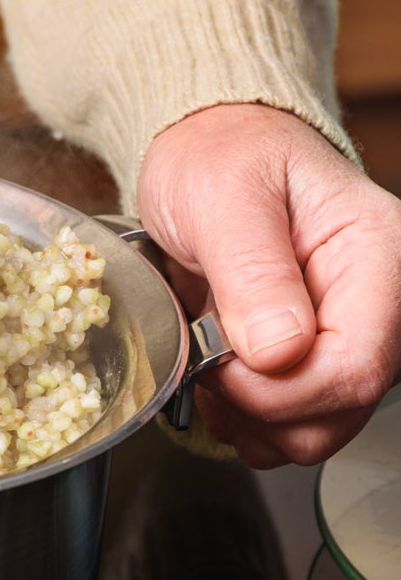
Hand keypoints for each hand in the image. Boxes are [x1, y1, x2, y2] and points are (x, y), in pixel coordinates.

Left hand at [137, 103, 400, 466]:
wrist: (208, 149)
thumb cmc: (222, 156)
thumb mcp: (224, 195)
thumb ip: (253, 271)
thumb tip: (279, 351)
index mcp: (377, 259)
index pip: (359, 365)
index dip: (280, 389)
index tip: (218, 362)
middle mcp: (375, 307)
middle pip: (341, 409)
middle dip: (259, 406)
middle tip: (203, 356)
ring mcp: (343, 337)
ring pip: (314, 430)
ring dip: (247, 418)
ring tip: (204, 362)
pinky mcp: (308, 360)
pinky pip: (285, 424)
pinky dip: (240, 419)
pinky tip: (211, 377)